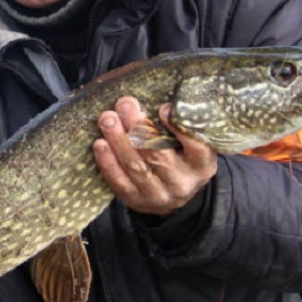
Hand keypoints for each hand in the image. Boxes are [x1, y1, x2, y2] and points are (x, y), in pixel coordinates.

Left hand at [93, 97, 217, 215]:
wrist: (171, 198)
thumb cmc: (180, 158)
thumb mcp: (190, 144)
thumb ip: (179, 124)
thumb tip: (157, 100)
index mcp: (201, 166)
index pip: (196, 148)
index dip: (178, 129)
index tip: (163, 108)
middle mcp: (181, 183)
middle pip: (158, 154)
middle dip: (138, 127)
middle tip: (124, 104)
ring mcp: (157, 194)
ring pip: (135, 166)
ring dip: (118, 140)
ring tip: (107, 119)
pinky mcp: (135, 200)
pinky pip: (118, 181)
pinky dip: (107, 161)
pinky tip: (100, 143)